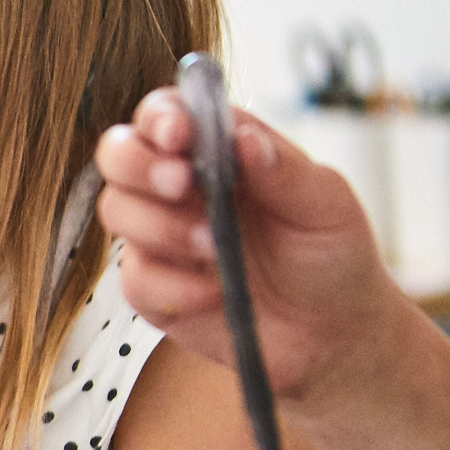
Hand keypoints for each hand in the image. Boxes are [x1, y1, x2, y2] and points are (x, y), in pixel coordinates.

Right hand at [95, 95, 403, 421]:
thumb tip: (242, 137)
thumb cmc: (332, 256)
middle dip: (139, 165)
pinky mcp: (151, 290)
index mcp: (216, 152)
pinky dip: (173, 286)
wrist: (333, 335)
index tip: (180, 135)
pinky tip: (214, 292)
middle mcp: (178, 188)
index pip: (165, 114)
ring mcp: (158, 238)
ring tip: (216, 247)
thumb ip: (284, 170)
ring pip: (116, 211)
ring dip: (162, 227)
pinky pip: (133, 277)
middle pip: (117, 152)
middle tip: (183, 186)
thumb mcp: (326, 204)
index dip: (160, 116)